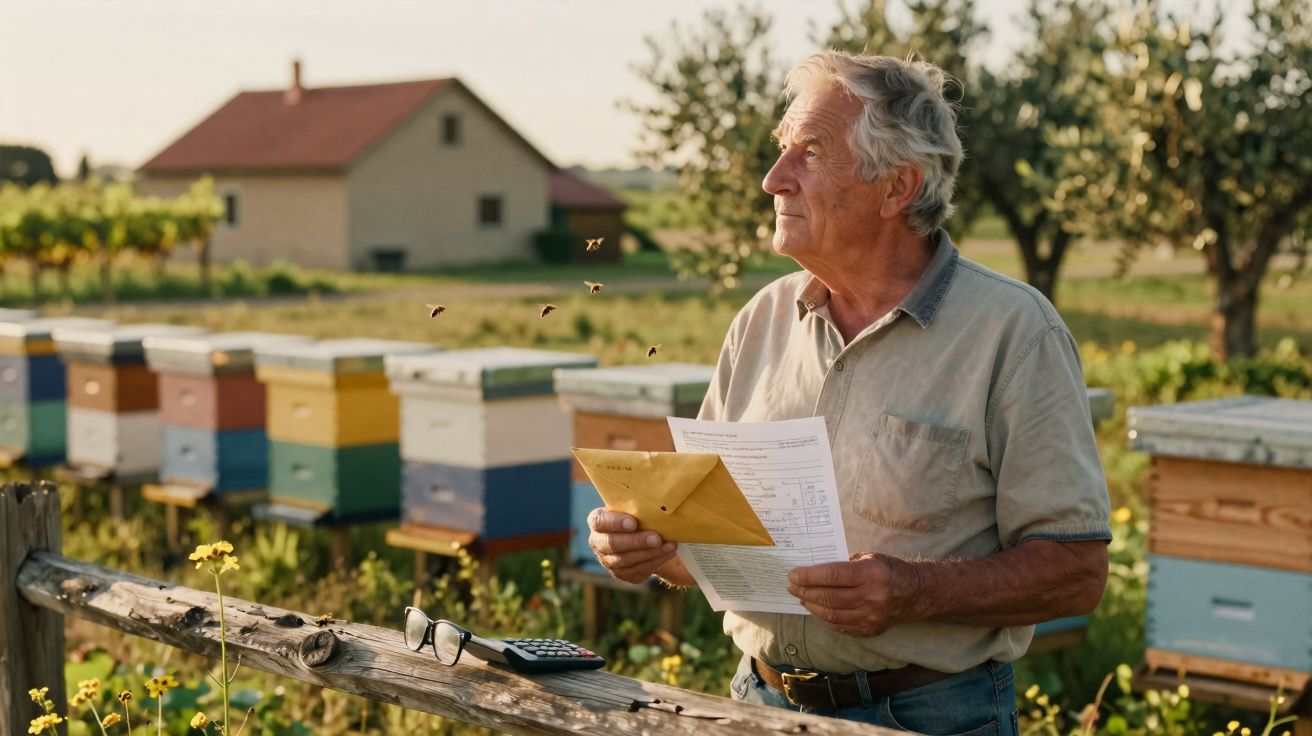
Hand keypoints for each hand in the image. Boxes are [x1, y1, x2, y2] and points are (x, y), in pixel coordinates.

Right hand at [587, 508, 678, 583]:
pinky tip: (668, 553)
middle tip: (656, 538)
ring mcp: (609, 561)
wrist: (643, 534)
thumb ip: (638, 502)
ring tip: (669, 546)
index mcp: (598, 522)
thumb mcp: (633, 506)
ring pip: (627, 560)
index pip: (599, 521)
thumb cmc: (638, 514)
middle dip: (636, 541)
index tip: (633, 522)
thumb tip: (657, 489)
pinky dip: (655, 561)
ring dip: (650, 553)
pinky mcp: (623, 574)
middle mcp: (598, 543)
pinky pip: (638, 570)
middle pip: (613, 544)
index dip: (615, 523)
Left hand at [786, 552, 922, 637]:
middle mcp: (871, 597)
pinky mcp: (870, 630)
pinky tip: (817, 609)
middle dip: (805, 591)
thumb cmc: (889, 570)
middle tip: (791, 586)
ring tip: (801, 597)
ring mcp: (871, 617)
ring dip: (812, 606)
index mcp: (871, 574)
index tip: (793, 574)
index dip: (809, 576)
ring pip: (832, 614)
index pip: (833, 575)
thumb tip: (815, 569)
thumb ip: (844, 564)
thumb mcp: (870, 558)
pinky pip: (840, 626)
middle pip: (829, 597)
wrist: (916, 593)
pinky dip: (825, 618)